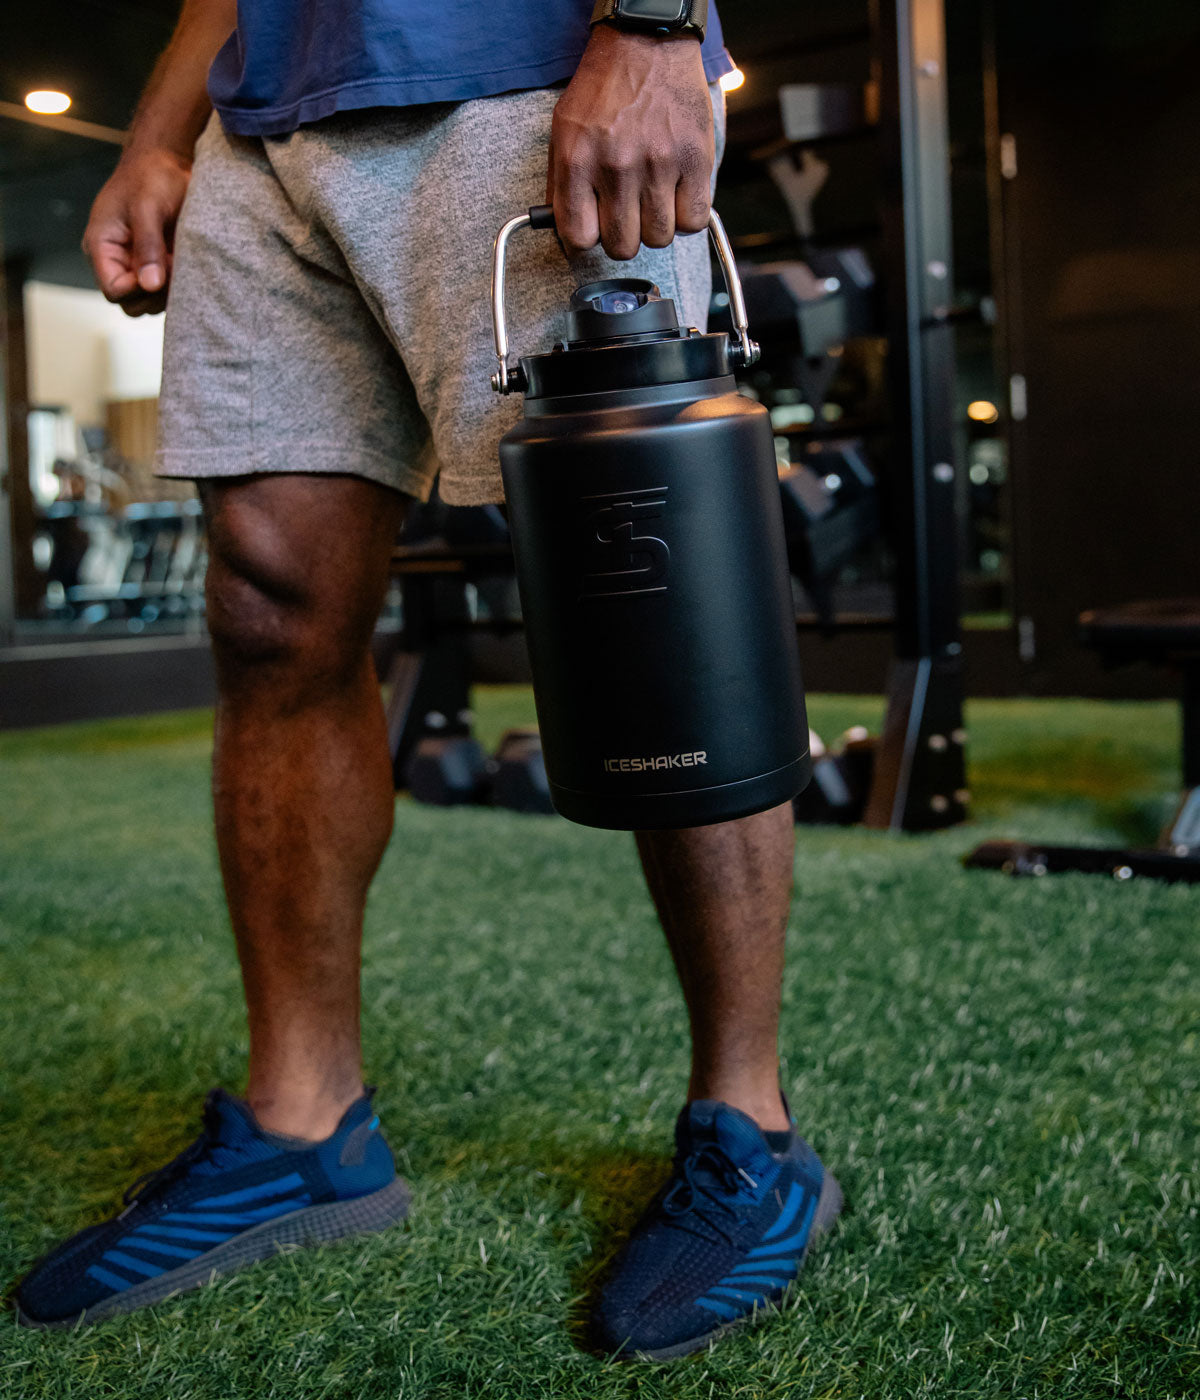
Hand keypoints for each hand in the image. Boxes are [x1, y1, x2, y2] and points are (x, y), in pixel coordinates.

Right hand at [82, 147, 192, 315]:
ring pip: (150, 301)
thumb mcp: (147, 206)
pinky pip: (166, 290)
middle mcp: (116, 260)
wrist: (167, 160)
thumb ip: (148, 244)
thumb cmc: (151, 176)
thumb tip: (150, 284)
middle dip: (154, 295)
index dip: (136, 291)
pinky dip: (179, 285)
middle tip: (175, 271)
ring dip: (169, 291)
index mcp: (102, 245)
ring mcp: (137, 265)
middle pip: (131, 304)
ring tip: (180, 260)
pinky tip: (186, 262)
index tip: (159, 275)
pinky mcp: (157, 265)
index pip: (113, 291)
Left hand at [548, 25, 713, 259]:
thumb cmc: (605, 87)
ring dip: (655, 227)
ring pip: (658, 238)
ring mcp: (659, 164)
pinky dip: (686, 218)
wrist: (646, 42)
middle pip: (622, 246)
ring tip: (652, 201)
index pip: (580, 238)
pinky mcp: (695, 160)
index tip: (595, 230)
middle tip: (626, 214)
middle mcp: (617, 165)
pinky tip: (677, 197)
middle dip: (623, 236)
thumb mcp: (564, 129)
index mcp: (578, 159)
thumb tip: (563, 231)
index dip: (588, 240)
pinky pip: (693, 221)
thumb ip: (560, 183)